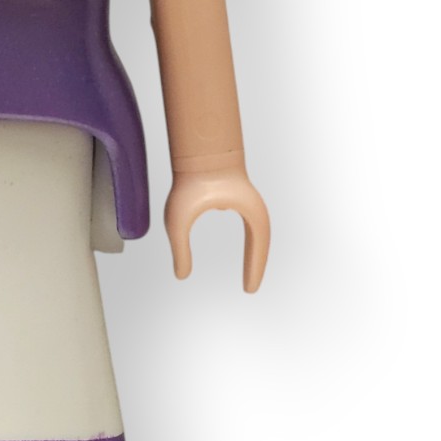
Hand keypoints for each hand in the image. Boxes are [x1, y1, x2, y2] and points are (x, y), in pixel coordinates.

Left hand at [163, 164, 269, 292]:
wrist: (196, 150)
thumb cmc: (189, 182)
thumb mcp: (179, 221)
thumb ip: (180, 249)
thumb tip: (181, 275)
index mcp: (250, 213)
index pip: (259, 247)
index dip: (255, 270)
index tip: (249, 290)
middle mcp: (253, 208)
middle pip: (261, 242)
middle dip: (255, 265)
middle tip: (249, 288)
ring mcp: (246, 200)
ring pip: (255, 231)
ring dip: (251, 251)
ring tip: (248, 274)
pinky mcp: (237, 195)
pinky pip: (245, 221)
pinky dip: (242, 236)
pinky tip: (238, 245)